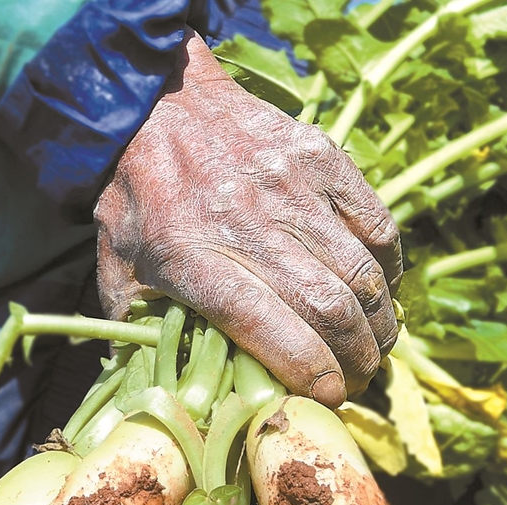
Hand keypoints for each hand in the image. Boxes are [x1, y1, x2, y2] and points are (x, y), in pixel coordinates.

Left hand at [94, 30, 401, 408]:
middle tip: (356, 380)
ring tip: (376, 346)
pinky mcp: (321, 158)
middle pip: (328, 308)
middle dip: (355, 359)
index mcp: (195, 261)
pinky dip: (389, 268)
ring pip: (360, 272)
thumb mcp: (116, 269)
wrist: (155, 105)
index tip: (328, 397)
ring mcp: (292, 187)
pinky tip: (382, 292)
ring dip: (379, 322)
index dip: (310, 373)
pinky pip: (376, 224)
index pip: (270, 330)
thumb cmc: (136, 199)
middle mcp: (250, 225)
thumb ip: (135, 331)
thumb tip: (157, 388)